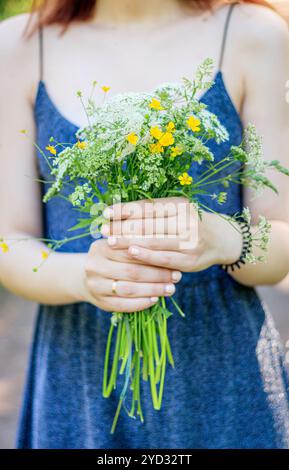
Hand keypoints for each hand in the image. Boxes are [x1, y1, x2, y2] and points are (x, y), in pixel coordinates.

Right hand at [83, 239, 181, 312]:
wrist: (88, 278)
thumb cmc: (112, 259)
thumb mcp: (118, 247)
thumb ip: (136, 245)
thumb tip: (166, 249)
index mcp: (100, 247)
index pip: (130, 251)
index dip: (153, 256)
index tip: (172, 259)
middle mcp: (94, 266)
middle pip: (131, 271)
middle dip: (157, 274)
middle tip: (176, 276)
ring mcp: (95, 286)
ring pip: (129, 289)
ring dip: (153, 290)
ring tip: (170, 289)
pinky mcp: (100, 302)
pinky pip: (123, 305)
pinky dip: (141, 303)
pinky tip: (155, 300)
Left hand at [101, 198, 242, 272]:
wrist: (220, 240)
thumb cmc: (188, 224)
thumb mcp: (174, 212)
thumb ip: (151, 212)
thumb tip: (117, 213)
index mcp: (180, 205)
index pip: (147, 206)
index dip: (125, 210)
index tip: (106, 213)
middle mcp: (187, 220)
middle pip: (148, 223)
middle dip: (122, 227)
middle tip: (102, 230)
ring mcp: (190, 241)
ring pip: (154, 240)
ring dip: (129, 242)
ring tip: (110, 242)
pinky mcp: (190, 260)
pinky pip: (164, 258)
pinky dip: (146, 256)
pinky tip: (131, 253)